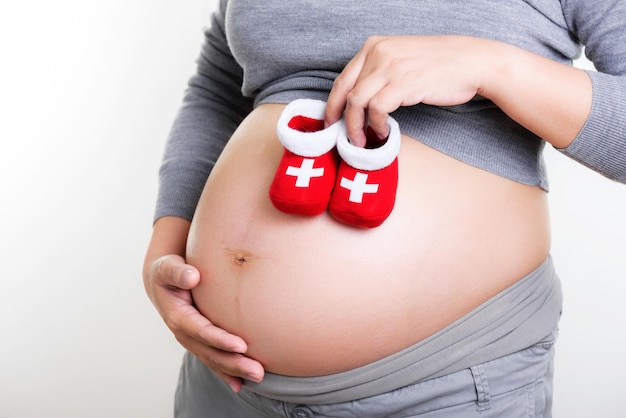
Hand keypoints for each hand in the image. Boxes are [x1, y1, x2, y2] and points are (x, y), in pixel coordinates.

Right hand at [143, 217, 264, 391]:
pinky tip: (241, 385)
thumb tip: (192, 276)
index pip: (201, 331)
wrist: (162, 281)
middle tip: (258, 370)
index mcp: (177, 316)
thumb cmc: (168, 271)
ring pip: (214, 359)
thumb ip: (177, 272)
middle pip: (210, 352)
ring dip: (235, 370)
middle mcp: (184, 333)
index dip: (220, 339)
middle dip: (234, 363)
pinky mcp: (199, 341)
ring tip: (258, 376)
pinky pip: (213, 359)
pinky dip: (226, 372)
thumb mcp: (167, 268)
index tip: (241, 345)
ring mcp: (192, 340)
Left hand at [325, 35, 488, 145]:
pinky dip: (377, 125)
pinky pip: (377, 109)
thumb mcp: (401, 59)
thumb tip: (358, 101)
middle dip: (339, 119)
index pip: (342, 79)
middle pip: (345, 91)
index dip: (333, 104)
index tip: (332, 122)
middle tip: (343, 137)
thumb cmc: (439, 65)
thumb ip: (378, 73)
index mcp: (374, 45)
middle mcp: (379, 52)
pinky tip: (384, 133)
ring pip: (357, 102)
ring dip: (357, 127)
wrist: (472, 61)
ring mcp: (391, 66)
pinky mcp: (404, 83)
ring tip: (364, 141)